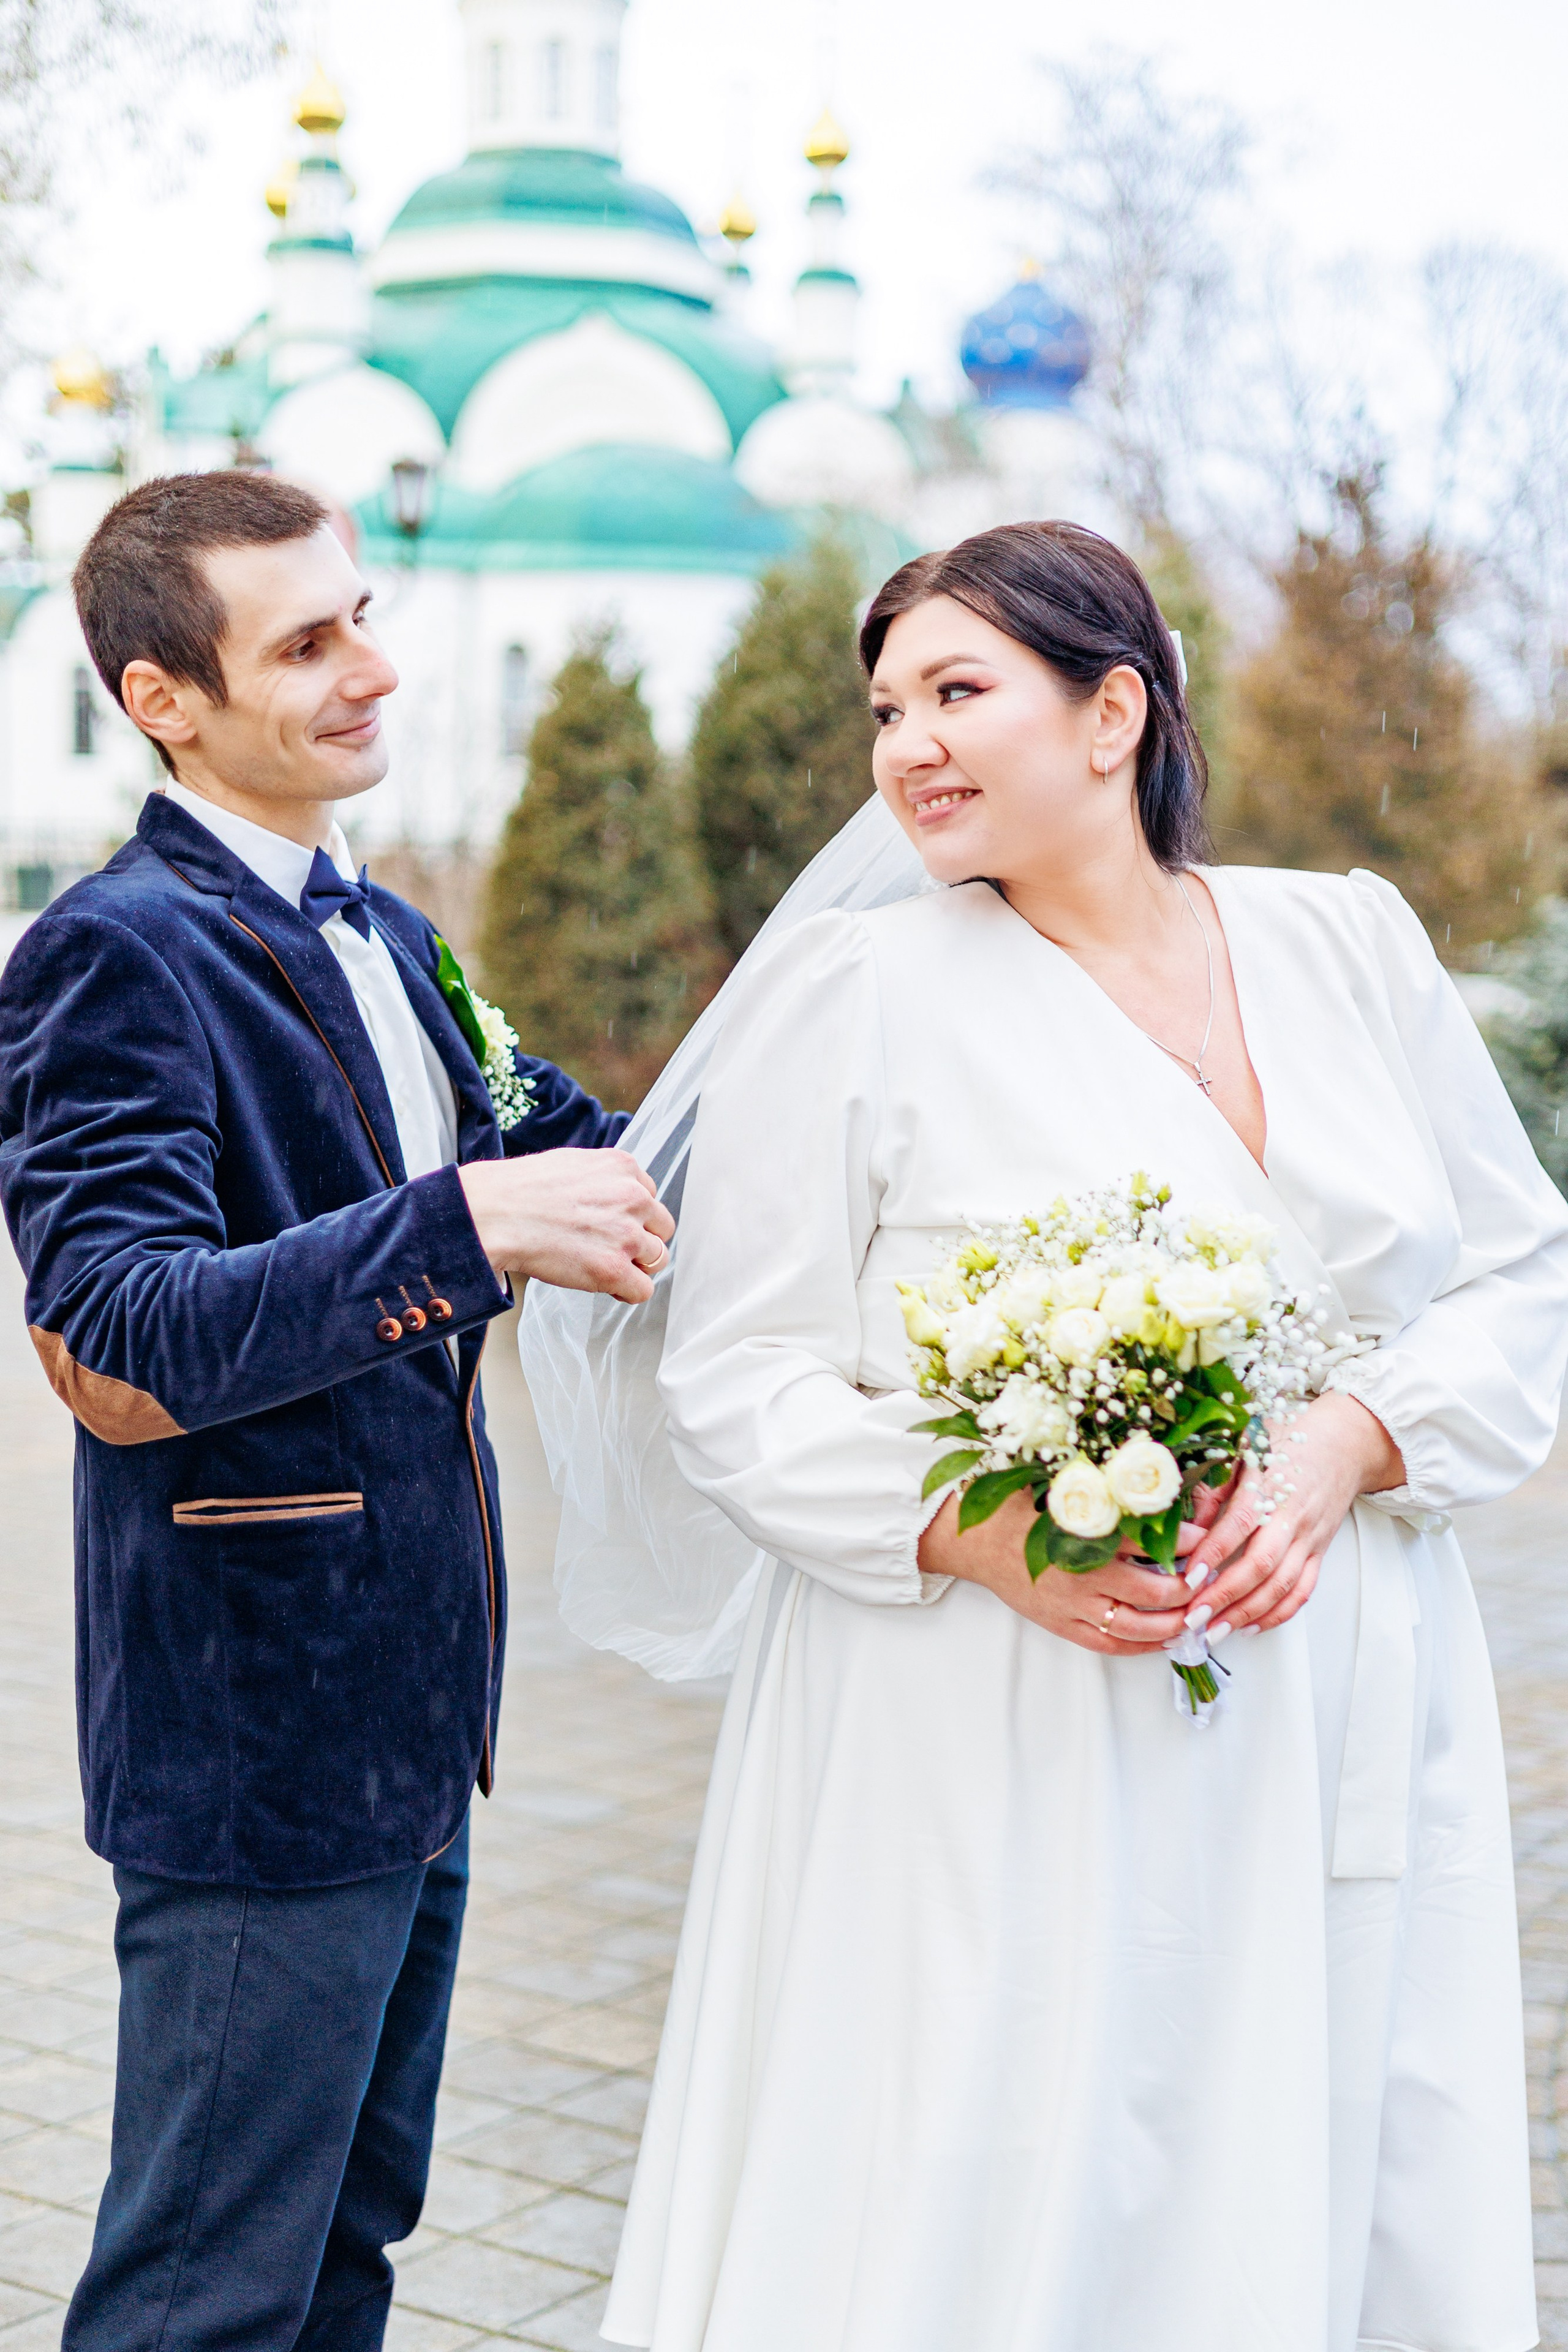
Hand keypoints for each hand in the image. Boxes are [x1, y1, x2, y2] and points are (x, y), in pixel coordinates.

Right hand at [457, 1150, 675, 1303]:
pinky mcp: (613, 1269)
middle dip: (641, 1240)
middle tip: (609, 1248)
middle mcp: (633, 1197)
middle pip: (661, 1229)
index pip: (650, 1197)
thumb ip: (603, 1178)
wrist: (495, 1213)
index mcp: (624, 1167)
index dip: (632, 1216)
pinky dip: (627, 1292)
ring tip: (602, 1266)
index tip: (608, 1224)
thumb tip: (610, 1196)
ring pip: (657, 1259)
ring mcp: (626, 1234)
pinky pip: (643, 1290)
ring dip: (634, 1266)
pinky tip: (606, 1286)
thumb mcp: (572, 1163)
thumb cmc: (520, 1190)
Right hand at [917, 1487, 1200, 1653]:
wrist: (974, 1540)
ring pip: (1137, 1627)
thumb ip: (1104, 1486)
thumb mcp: (1061, 1485)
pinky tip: (1167, 1640)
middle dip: (1188, 1588)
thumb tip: (1154, 1477)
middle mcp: (1082, 1575)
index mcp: (1083, 1534)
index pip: (1149, 1541)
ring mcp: (1073, 1606)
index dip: (1185, 1542)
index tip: (1207, 1537)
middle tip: (1208, 1577)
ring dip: (1174, 1623)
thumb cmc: (1019, 1507)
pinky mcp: (1063, 1625)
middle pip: (1152, 1592)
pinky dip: (1143, 1647)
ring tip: (1198, 1613)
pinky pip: (1110, 1645)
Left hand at [1177, 1392, 1404, 1636]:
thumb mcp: (1247, 1446)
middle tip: (1193, 1617)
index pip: (1239, 1524)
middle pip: (1261, 1564)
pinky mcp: (1320, 1552)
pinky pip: (1302, 1590)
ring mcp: (1309, 1538)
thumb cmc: (1288, 1441)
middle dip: (1225, 1596)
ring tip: (1215, 1631)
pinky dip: (1278, 1614)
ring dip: (1247, 1613)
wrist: (1345, 1443)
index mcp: (1270, 1485)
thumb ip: (1217, 1483)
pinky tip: (1251, 1627)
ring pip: (1281, 1585)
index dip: (1213, 1552)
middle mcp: (1292, 1516)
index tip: (1187, 1576)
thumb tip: (1188, 1522)